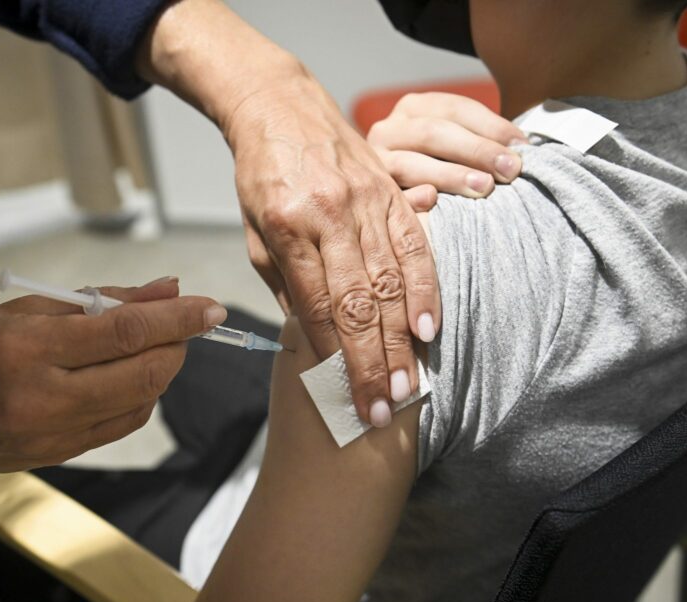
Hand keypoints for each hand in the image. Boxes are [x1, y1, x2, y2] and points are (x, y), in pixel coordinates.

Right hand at [0, 278, 225, 476]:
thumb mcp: (20, 308)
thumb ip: (98, 300)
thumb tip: (166, 289)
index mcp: (24, 349)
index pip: (124, 331)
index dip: (178, 318)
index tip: (210, 307)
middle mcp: (41, 398)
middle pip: (144, 374)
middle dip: (179, 345)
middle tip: (187, 323)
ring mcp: (51, 436)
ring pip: (141, 402)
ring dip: (162, 370)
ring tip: (153, 344)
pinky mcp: (59, 457)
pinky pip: (122, 425)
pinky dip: (140, 395)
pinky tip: (129, 374)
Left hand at [138, 0, 440, 424]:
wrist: (282, 109)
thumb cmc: (262, 179)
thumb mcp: (256, 236)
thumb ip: (286, 288)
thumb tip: (315, 342)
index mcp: (287, 229)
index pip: (319, 306)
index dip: (338, 359)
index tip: (351, 400)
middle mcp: (330, 216)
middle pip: (359, 302)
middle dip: (373, 363)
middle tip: (384, 409)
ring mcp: (365, 202)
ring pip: (391, 281)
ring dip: (401, 340)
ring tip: (408, 384)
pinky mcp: (391, 192)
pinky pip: (416, 246)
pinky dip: (426, 289)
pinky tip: (430, 328)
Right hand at [367, 92, 527, 199]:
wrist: (378, 193)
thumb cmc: (436, 168)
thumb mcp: (454, 143)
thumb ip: (482, 140)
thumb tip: (523, 149)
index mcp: (414, 108)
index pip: (455, 109)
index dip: (491, 126)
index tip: (522, 147)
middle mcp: (389, 129)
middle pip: (433, 133)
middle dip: (476, 150)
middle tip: (510, 170)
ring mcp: (374, 162)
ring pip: (410, 164)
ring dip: (449, 175)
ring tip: (484, 187)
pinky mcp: (369, 194)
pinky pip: (390, 197)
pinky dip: (411, 200)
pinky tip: (432, 201)